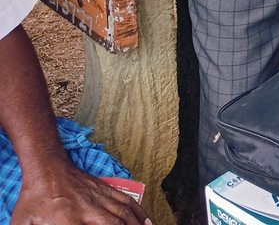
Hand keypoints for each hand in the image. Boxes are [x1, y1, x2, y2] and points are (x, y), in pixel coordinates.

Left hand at [13, 164, 149, 224]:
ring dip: (137, 223)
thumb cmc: (34, 198)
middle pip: (115, 224)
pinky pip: (126, 200)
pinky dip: (138, 210)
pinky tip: (144, 218)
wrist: (46, 169)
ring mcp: (99, 197)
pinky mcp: (104, 189)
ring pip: (124, 212)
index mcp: (68, 220)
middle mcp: (88, 209)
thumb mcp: (24, 223)